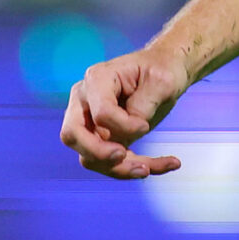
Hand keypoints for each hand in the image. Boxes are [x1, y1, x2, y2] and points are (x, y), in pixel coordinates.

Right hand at [59, 48, 187, 179]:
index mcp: (97, 79)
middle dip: (98, 153)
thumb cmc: (161, 70)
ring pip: (89, 157)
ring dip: (119, 169)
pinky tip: (166, 164)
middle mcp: (85, 101)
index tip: (145, 125)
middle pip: (72, 136)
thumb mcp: (161, 82)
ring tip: (150, 168)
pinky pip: (108, 163)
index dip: (124, 126)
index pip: (100, 113)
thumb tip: (128, 134)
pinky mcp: (102, 139)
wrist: (166, 71)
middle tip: (124, 155)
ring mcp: (90, 121)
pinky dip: (132, 169)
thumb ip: (142, 107)